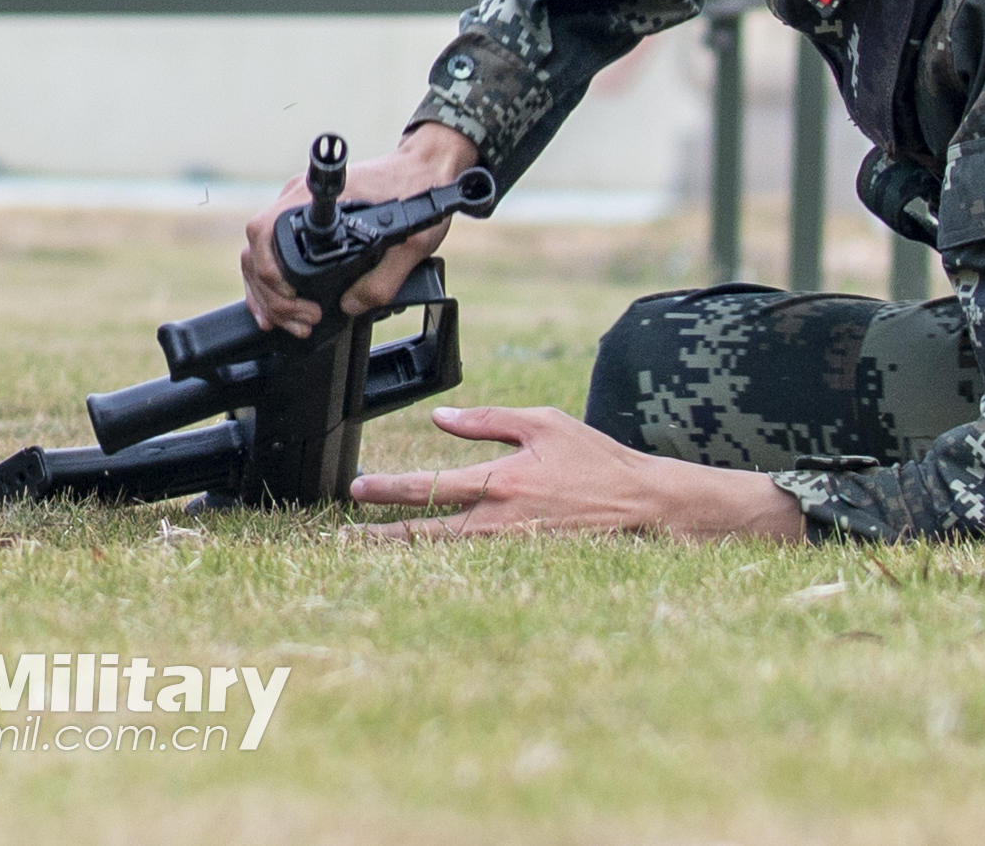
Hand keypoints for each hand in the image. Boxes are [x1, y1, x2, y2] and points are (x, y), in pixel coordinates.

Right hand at [236, 125, 479, 335]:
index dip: (269, 273)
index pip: (266, 232)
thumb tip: (348, 307)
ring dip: (270, 294)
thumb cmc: (417, 193)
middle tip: (303, 320)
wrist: (424, 169)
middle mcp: (296, 197)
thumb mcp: (411, 244)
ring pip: (259, 254)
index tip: (294, 298)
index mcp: (314, 198)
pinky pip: (273, 251)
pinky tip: (280, 308)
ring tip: (294, 323)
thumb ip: (382, 282)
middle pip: (256, 250)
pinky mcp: (303, 218)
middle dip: (272, 295)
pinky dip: (272, 283)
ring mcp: (295, 206)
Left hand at [347, 405, 810, 542]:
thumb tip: (438, 420)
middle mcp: (502, 520)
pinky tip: (417, 563)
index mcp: (504, 481)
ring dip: (404, 550)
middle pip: (428, 532)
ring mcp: (513, 546)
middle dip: (382, 535)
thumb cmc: (594, 458)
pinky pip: (472, 563)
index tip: (358, 489)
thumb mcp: (543, 423)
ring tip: (366, 551)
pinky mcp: (524, 559)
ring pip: (446, 552)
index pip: (434, 486)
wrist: (643, 505)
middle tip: (341, 538)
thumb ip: (488, 421)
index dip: (391, 489)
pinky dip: (441, 561)